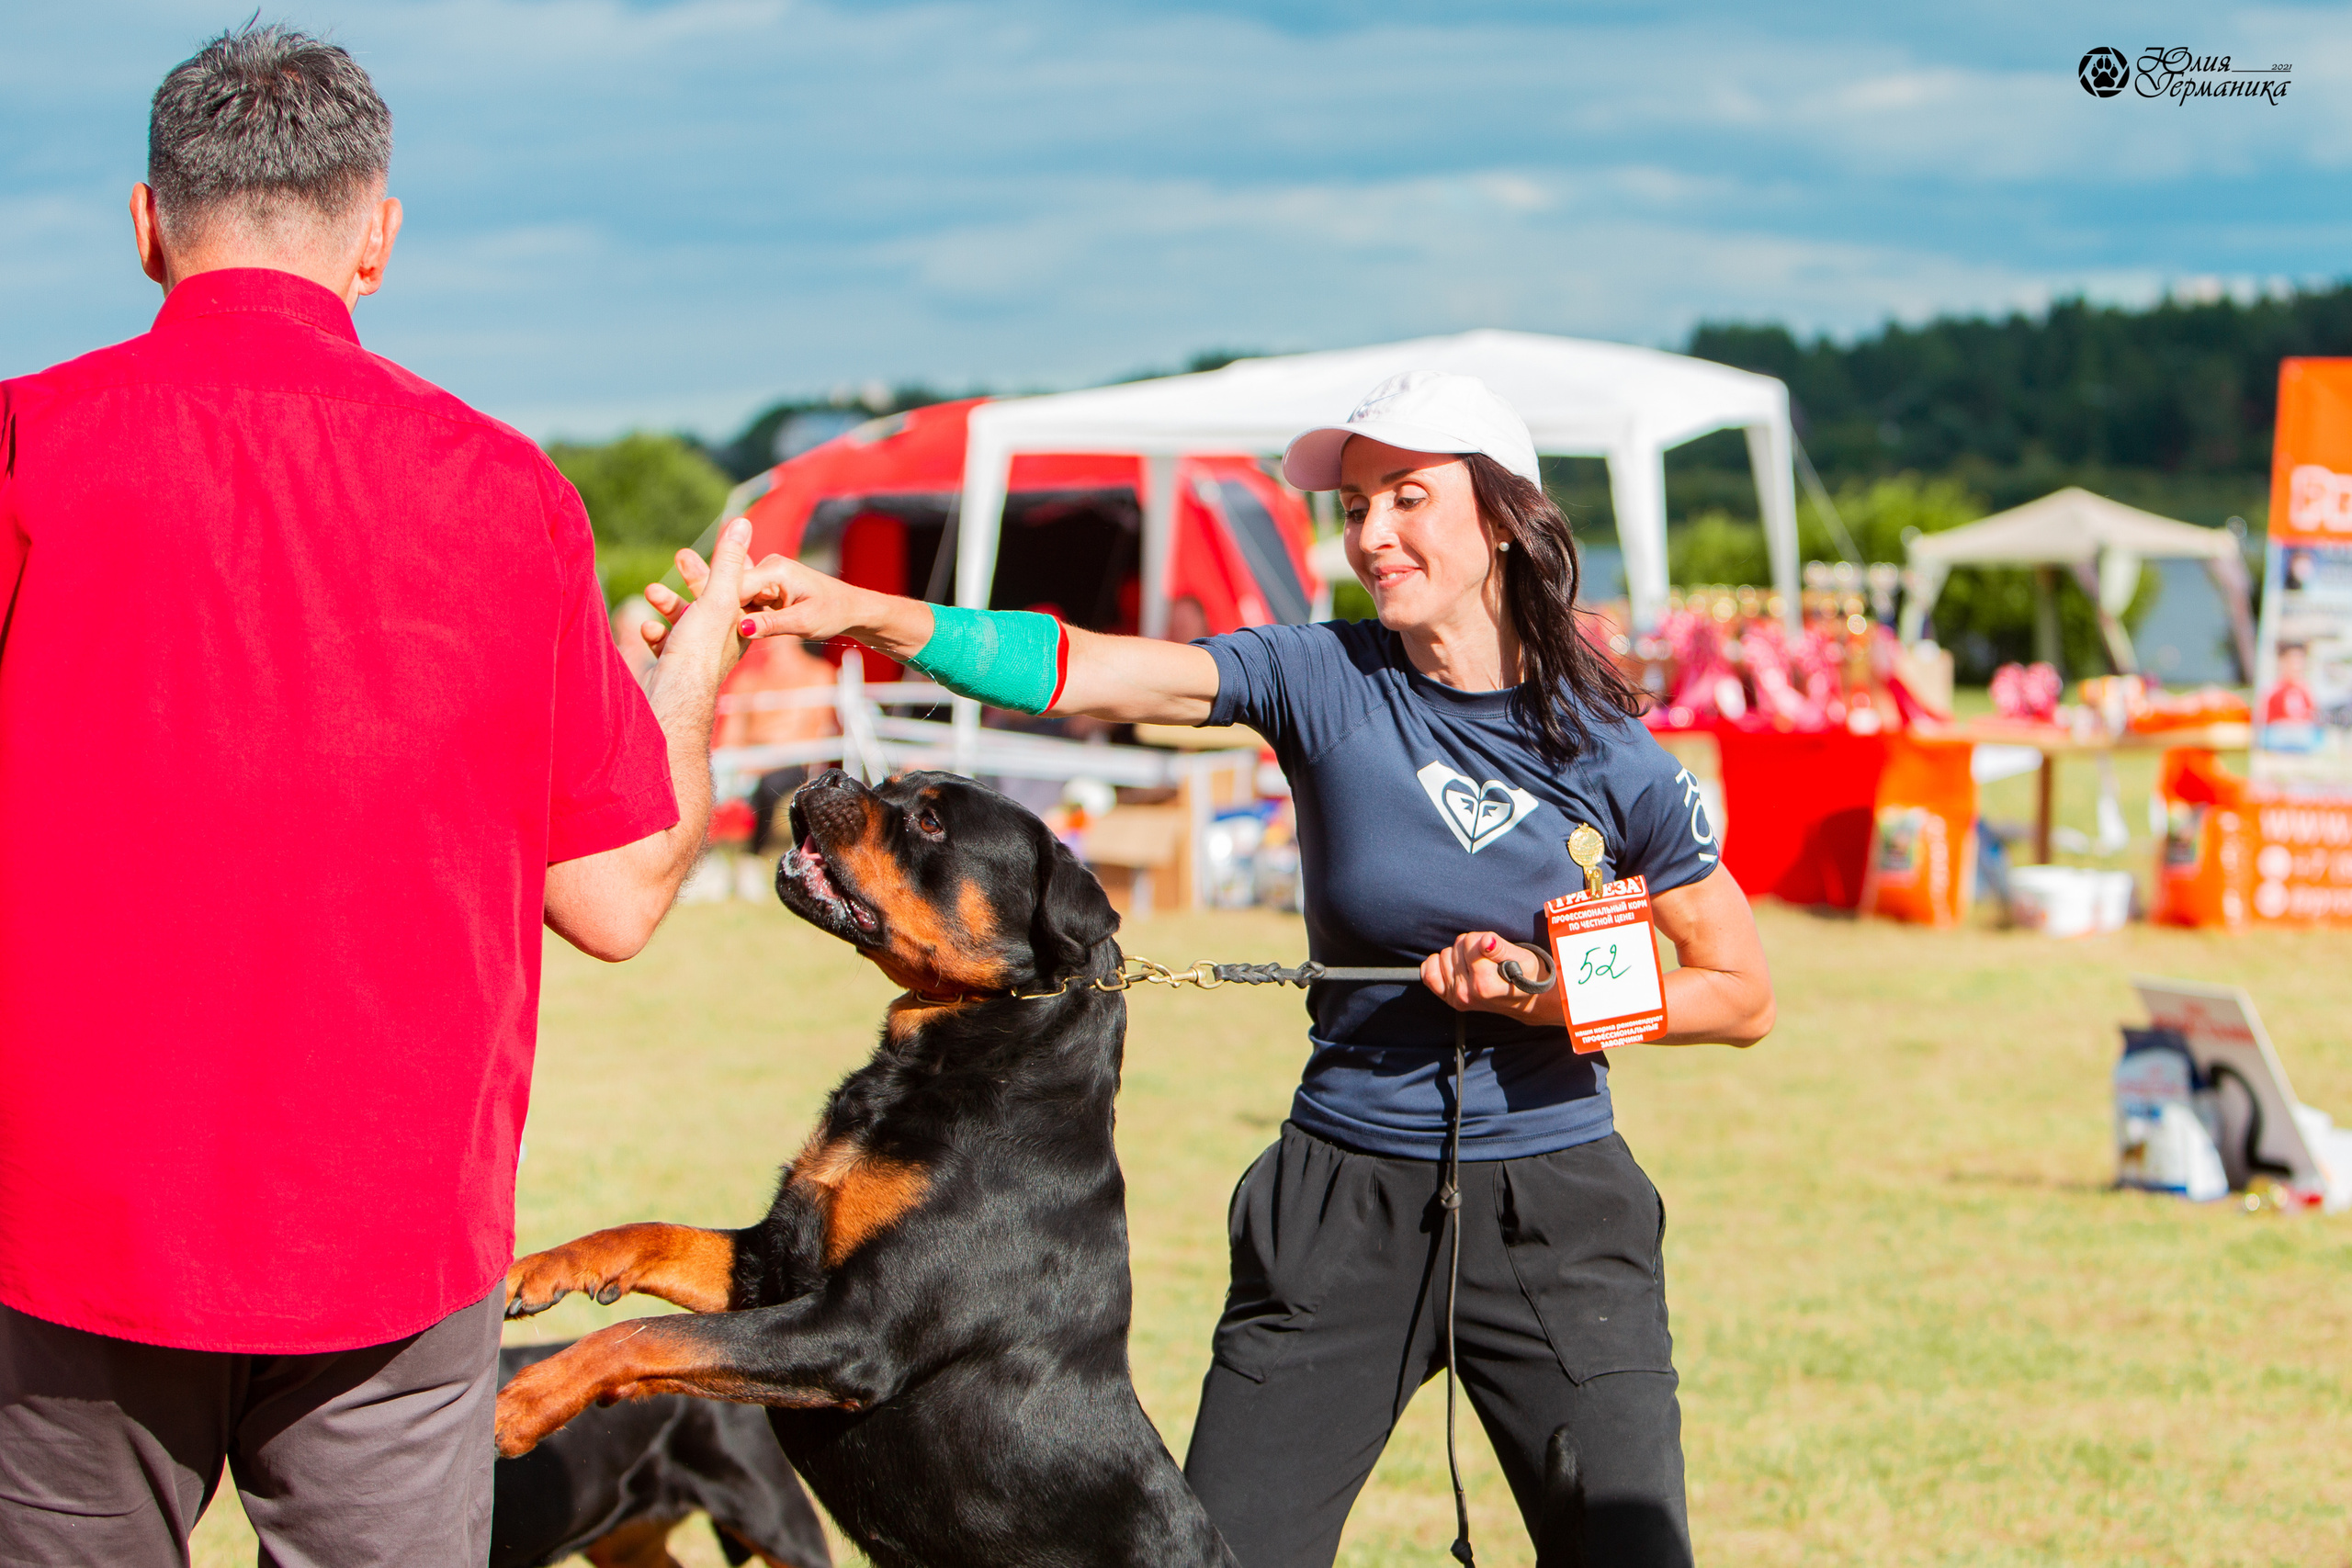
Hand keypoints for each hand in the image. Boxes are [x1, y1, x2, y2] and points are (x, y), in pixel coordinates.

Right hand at [638, 518, 753, 676]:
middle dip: (693, 578)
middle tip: (681, 555)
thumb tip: (743, 522)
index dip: (728, 564)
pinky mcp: (676, 666)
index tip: (722, 544)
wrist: (672, 698)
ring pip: (684, 619)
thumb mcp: (717, 598)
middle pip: (710, 600)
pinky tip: (649, 630)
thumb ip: (728, 561)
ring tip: (650, 591)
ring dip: (668, 603)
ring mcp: (699, 654)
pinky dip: (656, 632)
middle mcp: (724, 639)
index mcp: (740, 623)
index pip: (740, 587)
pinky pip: (666, 641)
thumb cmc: (699, 650)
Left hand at [1420, 931, 1561, 1024]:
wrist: (1524, 999)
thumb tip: (1485, 941)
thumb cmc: (1526, 974)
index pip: (1471, 942)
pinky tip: (1457, 967)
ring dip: (1460, 955)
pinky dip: (1439, 964)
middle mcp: (1466, 994)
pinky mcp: (1448, 998)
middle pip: (1457, 946)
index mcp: (1484, 985)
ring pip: (1444, 955)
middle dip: (1472, 946)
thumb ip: (1501, 949)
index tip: (1497, 951)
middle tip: (1489, 959)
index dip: (1485, 940)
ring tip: (1479, 965)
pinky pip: (1428, 973)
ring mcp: (1455, 998)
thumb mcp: (1522, 958)